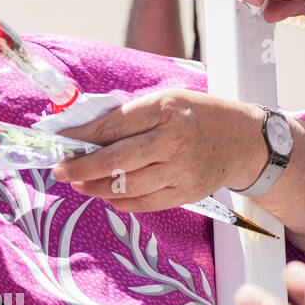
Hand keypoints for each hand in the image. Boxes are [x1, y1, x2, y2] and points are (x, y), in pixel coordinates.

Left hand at [53, 90, 266, 210]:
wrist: (244, 142)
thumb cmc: (199, 116)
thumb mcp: (168, 101)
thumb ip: (131, 116)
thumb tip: (87, 132)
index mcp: (164, 109)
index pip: (113, 125)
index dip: (81, 136)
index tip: (60, 142)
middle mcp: (172, 140)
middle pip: (116, 160)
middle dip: (82, 167)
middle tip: (60, 171)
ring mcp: (180, 170)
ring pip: (127, 186)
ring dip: (96, 187)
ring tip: (79, 184)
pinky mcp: (186, 193)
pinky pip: (144, 203)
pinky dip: (119, 201)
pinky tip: (106, 194)